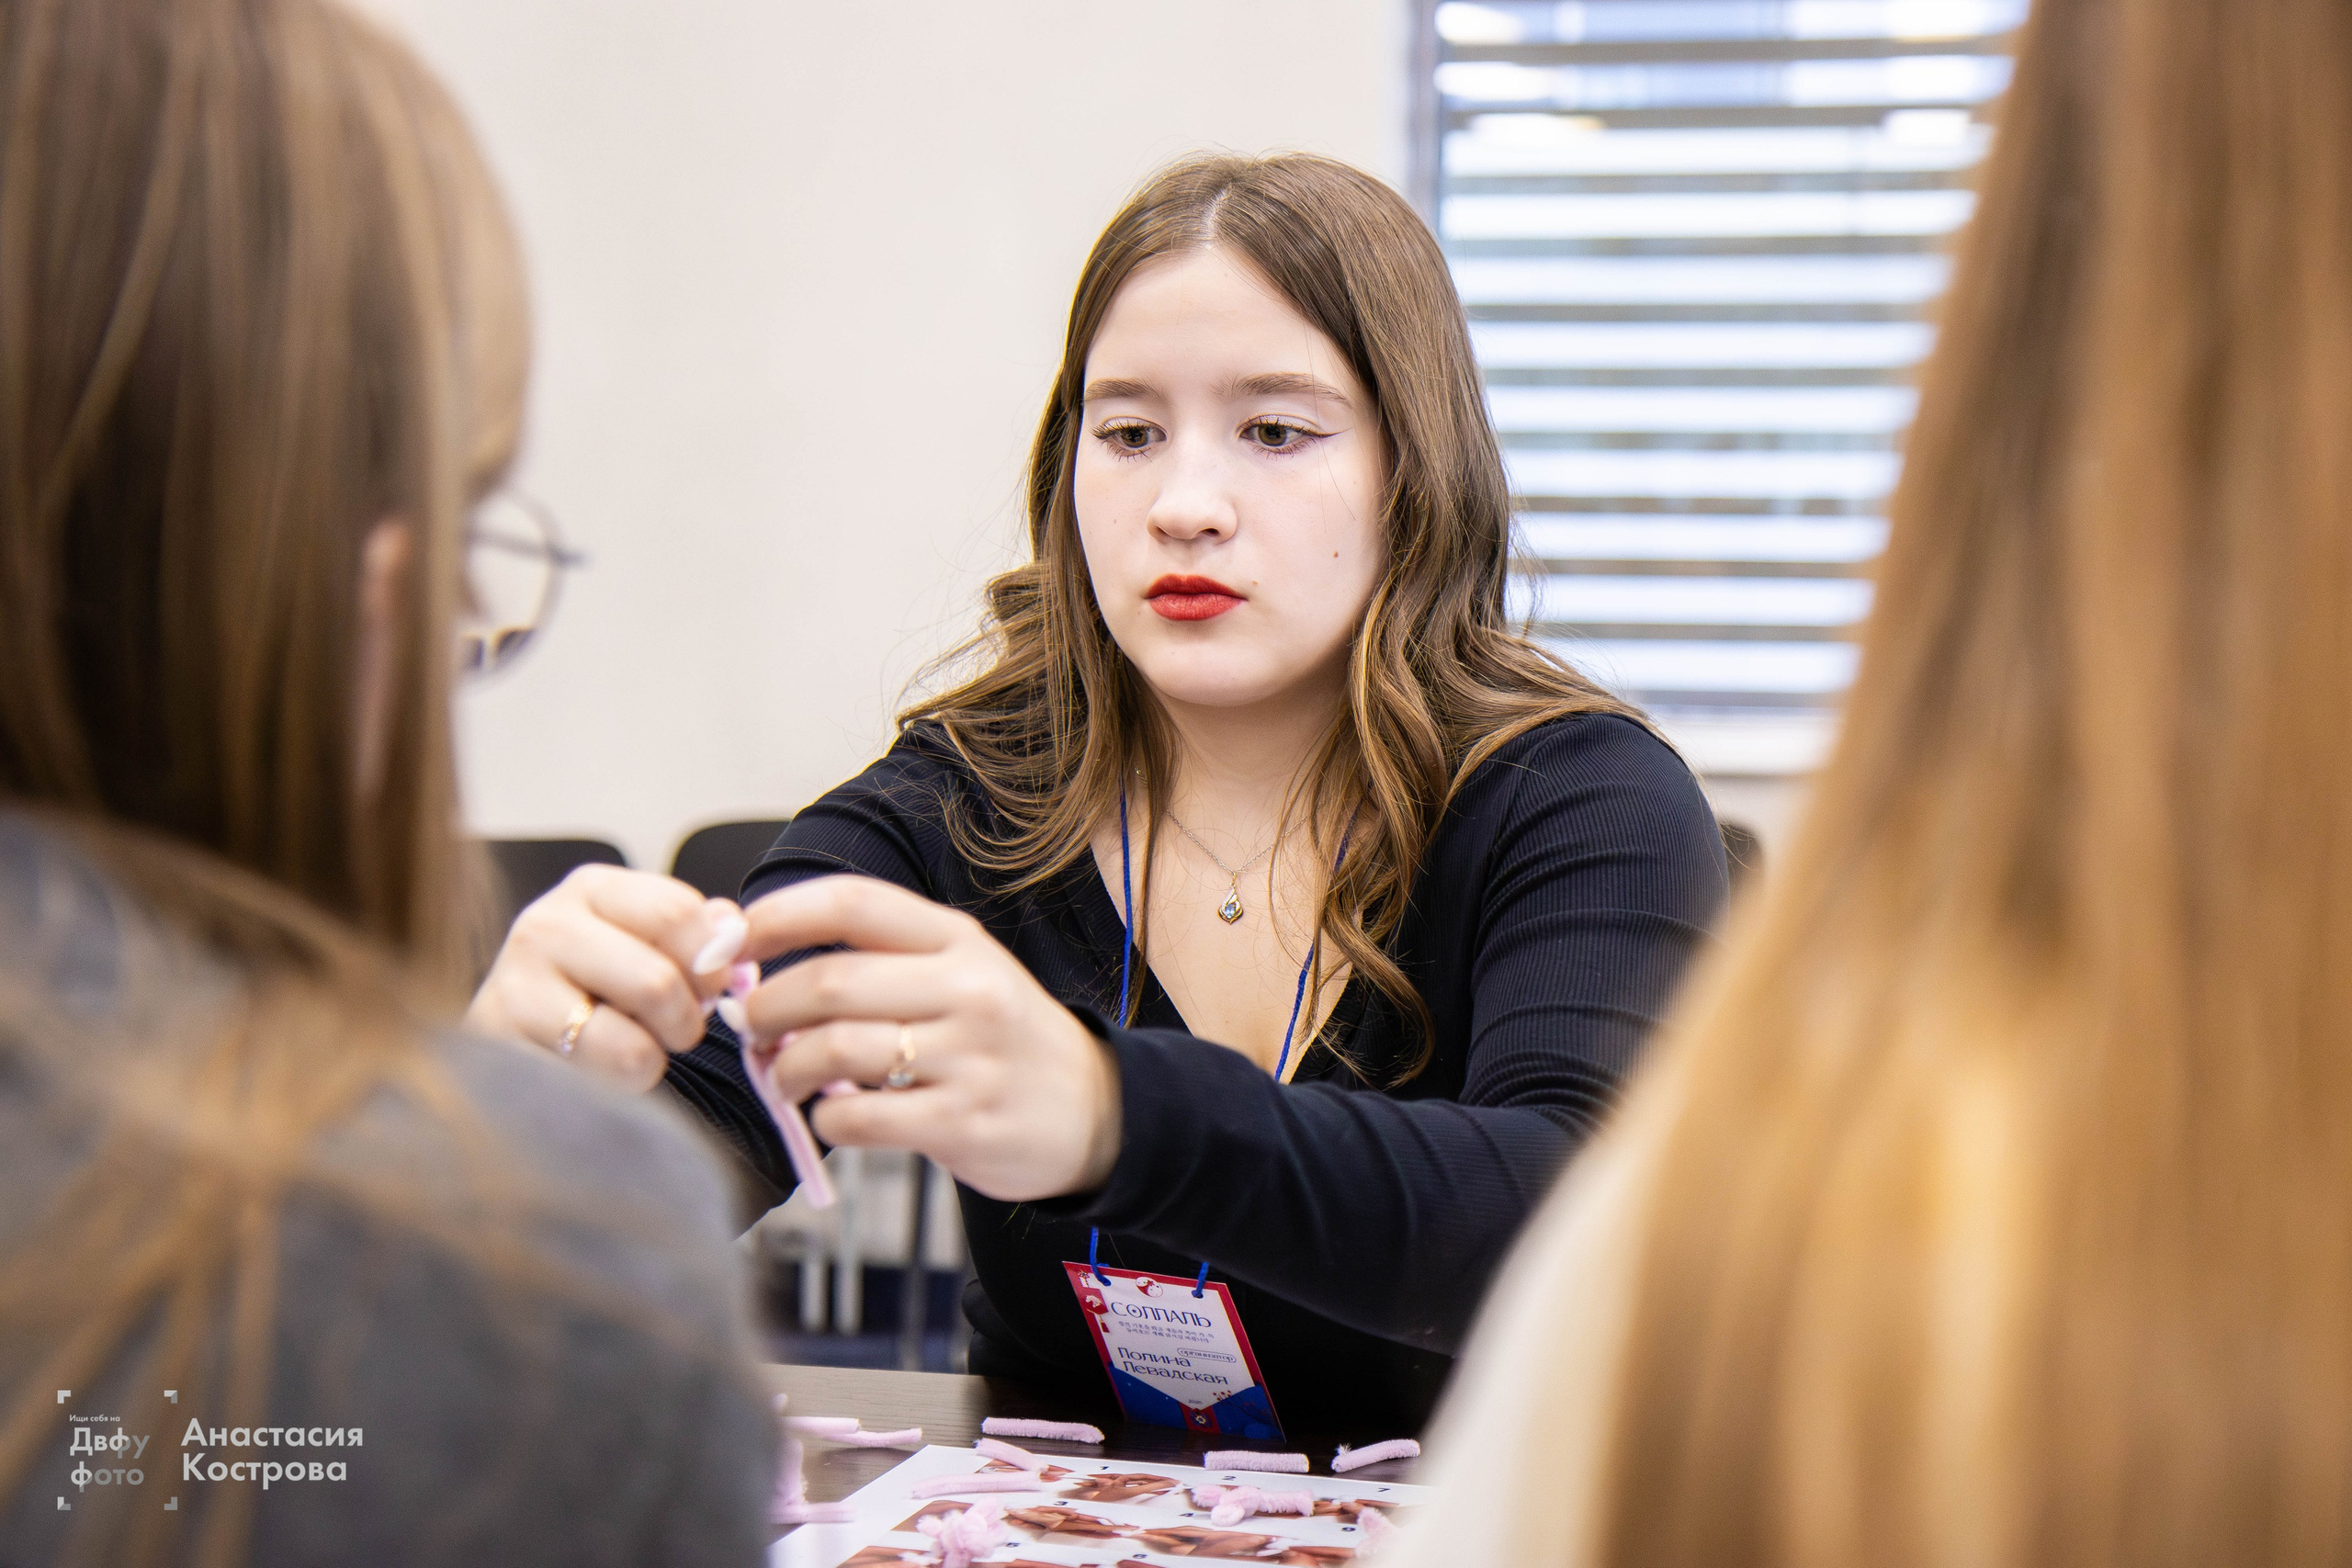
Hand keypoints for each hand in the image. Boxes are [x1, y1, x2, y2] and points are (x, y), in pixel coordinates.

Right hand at [464, 864, 744, 1091]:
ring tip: (636, 1054)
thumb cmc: (598, 988)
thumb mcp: (650, 944)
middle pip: (657, 982)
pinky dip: (616, 1090)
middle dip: (685, 1021)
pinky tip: (598, 1074)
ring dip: (652, 1062)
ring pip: (630, 1046)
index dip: (712, 963)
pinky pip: (589, 1089)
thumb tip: (732, 932)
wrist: (516, 1042)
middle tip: (678, 1032)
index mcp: (592, 889)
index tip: (710, 990)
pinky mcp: (500, 1050)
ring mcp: (513, 987)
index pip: (676, 912)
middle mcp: (544, 925)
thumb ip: (699, 933)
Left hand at [736, 875, 1121, 1203]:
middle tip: (748, 1028)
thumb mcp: (960, 974)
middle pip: (831, 981)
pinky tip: (831, 1117)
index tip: (732, 940)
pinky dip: (824, 1121)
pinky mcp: (964, 1122)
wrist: (1094, 1112)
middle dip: (765, 1008)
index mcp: (957, 939)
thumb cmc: (1000, 1039)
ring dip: (784, 1069)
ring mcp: (968, 1057)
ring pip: (836, 1051)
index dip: (777, 917)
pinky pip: (860, 1119)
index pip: (853, 903)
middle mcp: (967, 988)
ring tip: (782, 1078)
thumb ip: (877, 964)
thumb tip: (756, 961)